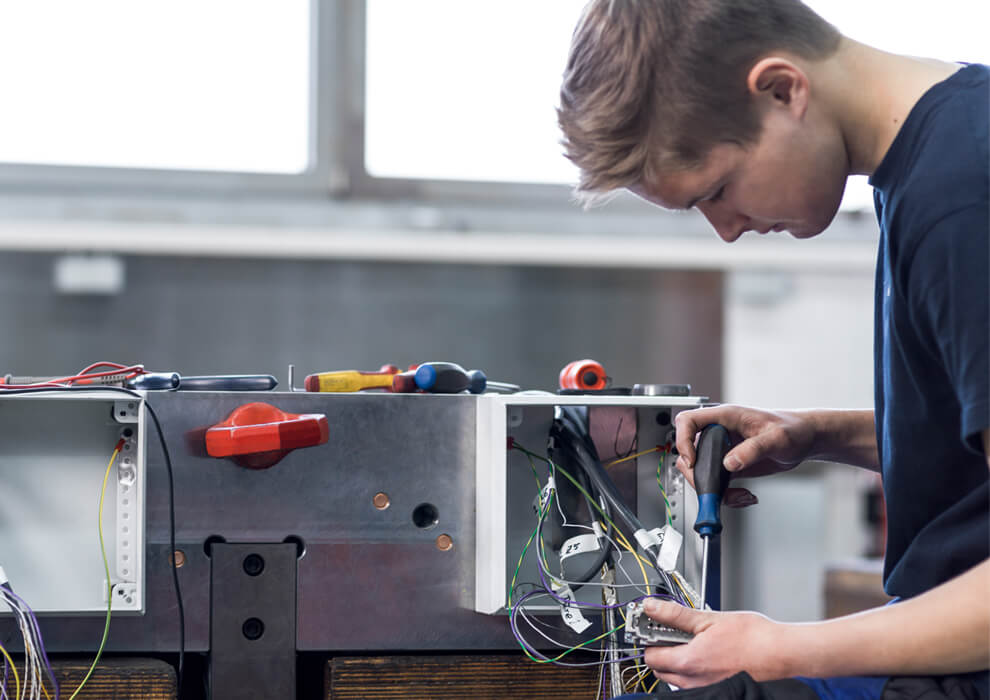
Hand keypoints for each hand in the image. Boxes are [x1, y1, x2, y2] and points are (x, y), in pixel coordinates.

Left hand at [641, 599, 794, 686]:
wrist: (780, 653)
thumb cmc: (752, 637)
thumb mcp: (709, 618)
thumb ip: (675, 614)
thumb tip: (652, 607)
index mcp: (688, 662)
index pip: (650, 656)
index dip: (649, 639)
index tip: (654, 626)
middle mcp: (693, 681)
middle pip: (660, 669)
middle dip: (661, 650)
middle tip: (674, 631)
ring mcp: (705, 688)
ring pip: (675, 677)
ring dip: (677, 659)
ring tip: (694, 639)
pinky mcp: (716, 690)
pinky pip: (692, 682)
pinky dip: (692, 668)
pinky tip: (707, 651)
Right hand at [673, 405, 816, 505]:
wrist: (805, 440)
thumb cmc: (794, 429)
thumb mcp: (777, 438)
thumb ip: (754, 449)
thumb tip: (730, 463)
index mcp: (725, 417)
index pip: (689, 421)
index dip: (683, 440)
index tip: (692, 460)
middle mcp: (719, 433)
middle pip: (689, 451)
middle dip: (697, 474)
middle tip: (713, 488)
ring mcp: (722, 450)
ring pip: (700, 471)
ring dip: (712, 489)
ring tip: (738, 496)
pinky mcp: (729, 466)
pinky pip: (715, 482)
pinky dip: (724, 495)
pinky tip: (744, 496)